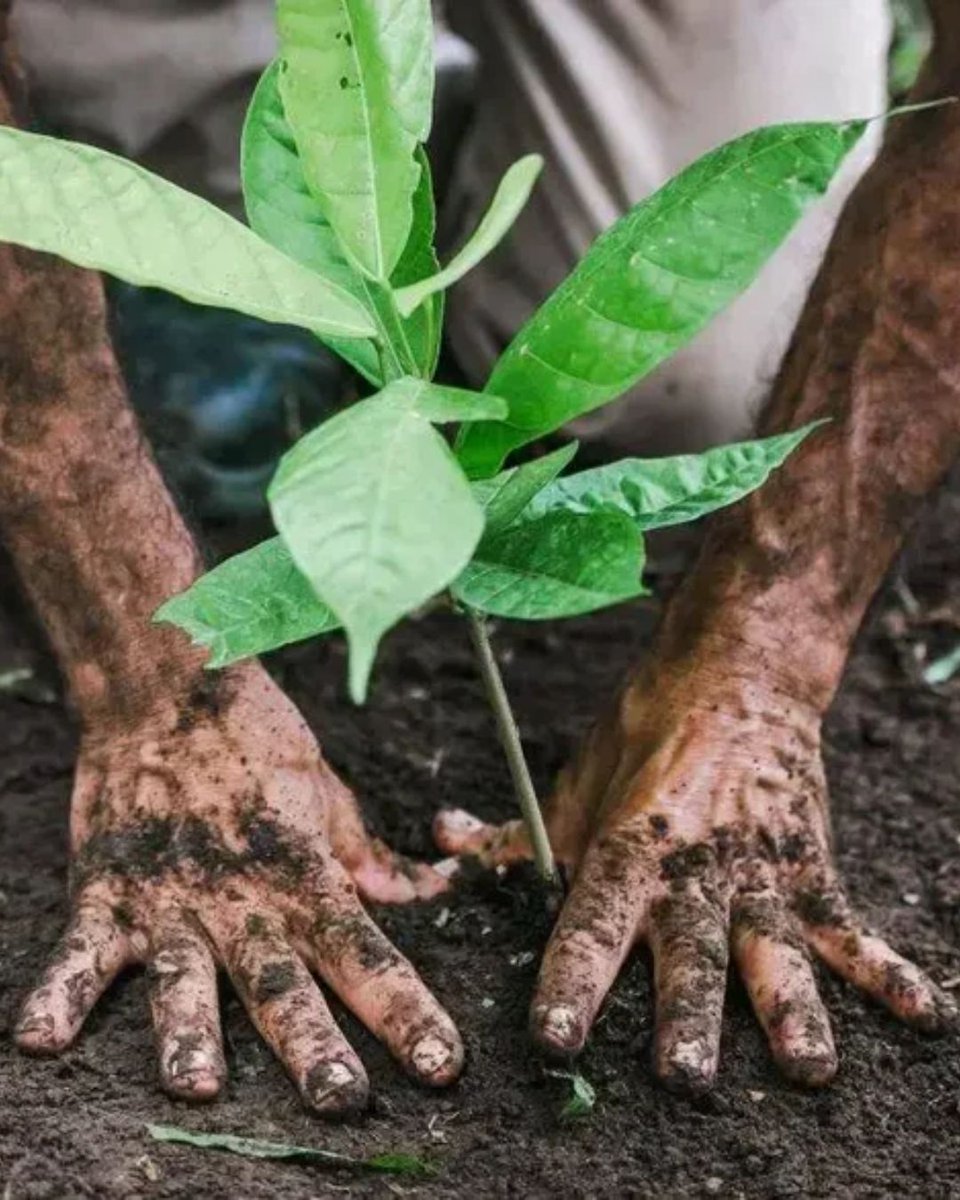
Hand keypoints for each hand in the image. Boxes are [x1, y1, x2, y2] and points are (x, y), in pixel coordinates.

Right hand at [14, 666, 461, 1113]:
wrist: (165, 687)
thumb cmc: (254, 737)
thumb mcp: (328, 790)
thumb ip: (368, 854)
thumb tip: (428, 892)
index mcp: (303, 874)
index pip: (365, 953)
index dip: (406, 1011)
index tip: (441, 1065)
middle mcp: (241, 898)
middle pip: (282, 982)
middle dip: (313, 1046)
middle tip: (342, 1099)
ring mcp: (170, 897)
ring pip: (183, 977)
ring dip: (189, 1033)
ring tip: (199, 1086)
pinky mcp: (108, 889)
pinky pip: (81, 948)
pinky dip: (58, 991)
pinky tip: (39, 1037)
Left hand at [435, 656, 955, 1091]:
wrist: (734, 674)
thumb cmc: (643, 733)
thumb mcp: (571, 785)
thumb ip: (513, 836)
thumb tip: (443, 843)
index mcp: (627, 852)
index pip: (590, 926)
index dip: (569, 980)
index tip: (554, 1036)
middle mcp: (692, 874)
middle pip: (687, 956)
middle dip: (686, 1015)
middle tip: (683, 1073)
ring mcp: (758, 875)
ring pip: (773, 952)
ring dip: (790, 1009)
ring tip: (806, 1066)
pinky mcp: (810, 870)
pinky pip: (851, 928)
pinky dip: (888, 970)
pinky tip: (923, 1013)